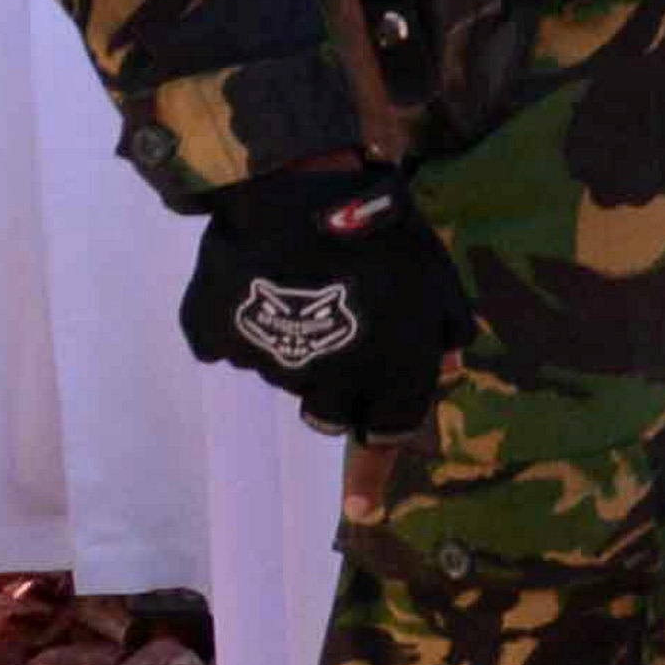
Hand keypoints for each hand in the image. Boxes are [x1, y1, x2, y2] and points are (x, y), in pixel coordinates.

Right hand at [180, 159, 472, 438]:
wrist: (298, 192)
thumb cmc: (385, 236)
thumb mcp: (437, 279)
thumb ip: (446, 329)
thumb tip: (446, 364)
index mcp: (388, 376)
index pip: (387, 433)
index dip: (380, 449)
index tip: (367, 472)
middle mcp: (329, 385)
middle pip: (330, 413)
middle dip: (338, 390)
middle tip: (340, 339)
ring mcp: (269, 364)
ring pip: (284, 375)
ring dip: (296, 348)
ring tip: (301, 290)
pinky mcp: (219, 340)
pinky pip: (230, 347)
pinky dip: (240, 326)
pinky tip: (253, 287)